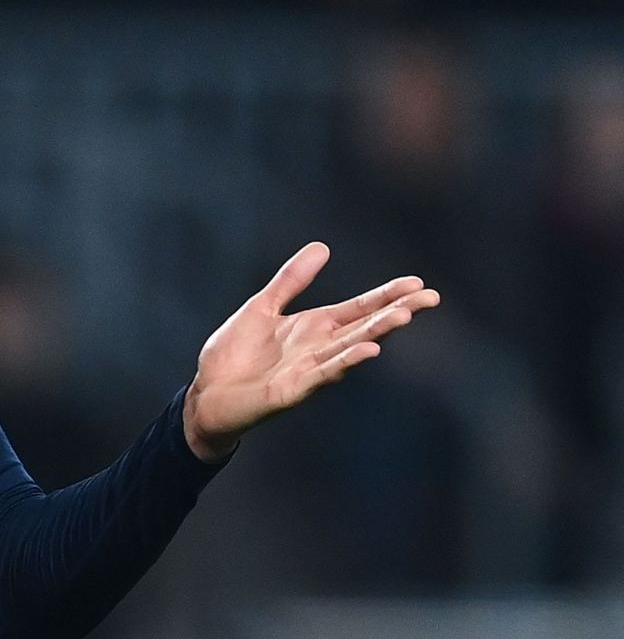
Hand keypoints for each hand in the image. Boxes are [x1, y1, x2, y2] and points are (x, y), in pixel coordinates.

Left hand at [183, 242, 439, 462]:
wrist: (207, 392)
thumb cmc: (234, 354)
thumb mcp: (262, 307)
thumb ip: (291, 280)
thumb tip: (323, 246)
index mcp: (314, 328)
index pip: (359, 309)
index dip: (386, 296)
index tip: (417, 282)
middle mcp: (320, 348)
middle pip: (365, 327)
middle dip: (397, 312)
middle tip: (431, 298)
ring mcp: (310, 370)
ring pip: (350, 349)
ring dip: (377, 333)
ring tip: (403, 315)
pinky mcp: (294, 390)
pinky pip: (325, 374)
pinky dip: (347, 362)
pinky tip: (369, 350)